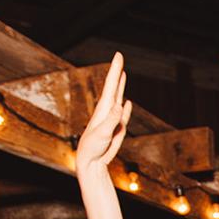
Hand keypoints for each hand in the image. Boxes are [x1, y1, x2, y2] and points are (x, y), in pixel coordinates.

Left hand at [75, 52, 131, 173]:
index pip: (111, 85)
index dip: (115, 70)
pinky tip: (128, 102)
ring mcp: (113, 120)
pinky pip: (124, 115)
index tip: (118, 56)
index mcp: (104, 109)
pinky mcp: (117, 129)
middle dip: (117, 72)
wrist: (91, 162)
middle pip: (114, 87)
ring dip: (121, 86)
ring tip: (122, 74)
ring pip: (119, 98)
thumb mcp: (102, 133)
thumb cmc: (93, 147)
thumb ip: (112, 120)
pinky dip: (127, 108)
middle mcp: (108, 111)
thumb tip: (121, 104)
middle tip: (119, 57)